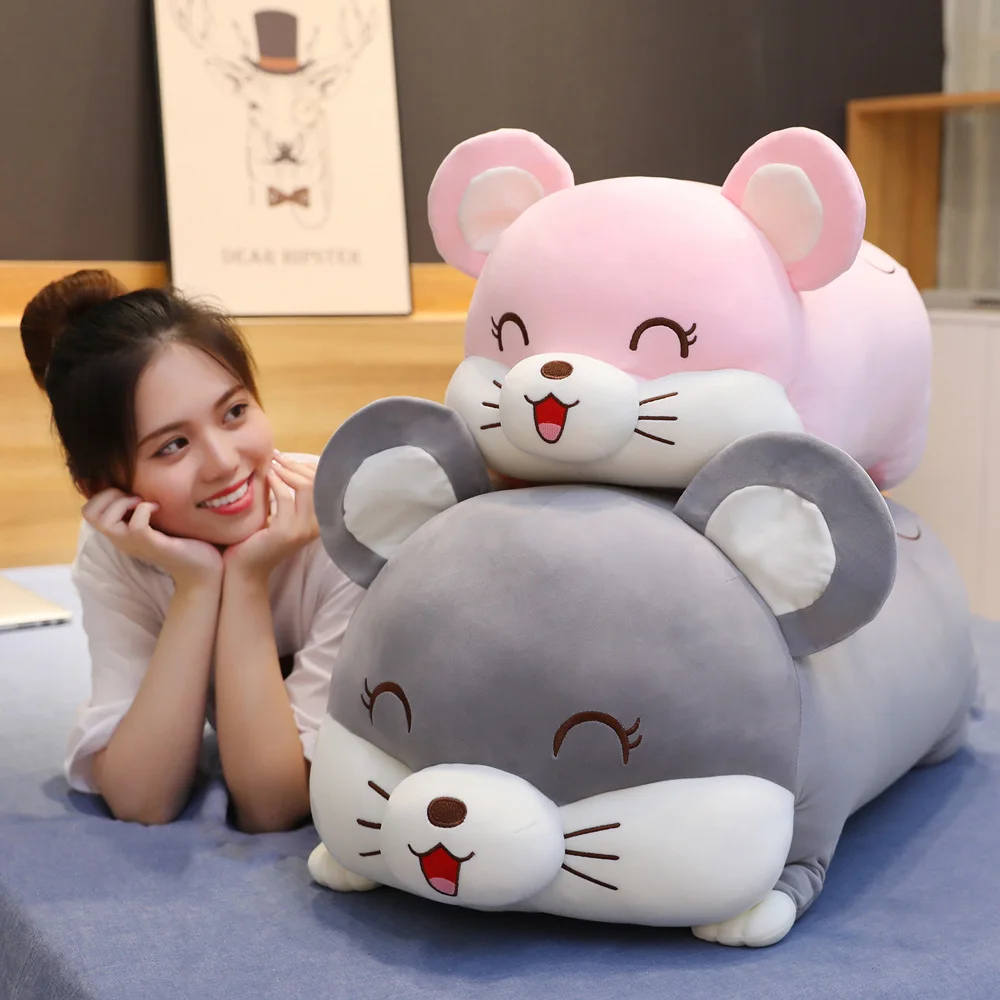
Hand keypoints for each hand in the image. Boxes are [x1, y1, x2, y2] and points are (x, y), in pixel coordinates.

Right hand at [82, 488, 222, 588]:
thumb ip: (141, 509)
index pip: (88, 511)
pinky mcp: (152, 545)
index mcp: (120, 533)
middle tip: (134, 497)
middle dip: (109, 495)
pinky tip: (157, 508)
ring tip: (143, 502)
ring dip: (122, 502)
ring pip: (105, 521)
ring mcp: (135, 544)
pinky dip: (144, 509)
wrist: (202, 568)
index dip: (104, 494)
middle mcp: (122, 540)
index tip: (129, 493)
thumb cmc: (183, 542)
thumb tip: (137, 484)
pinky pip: (136, 526)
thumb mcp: (156, 521)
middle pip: (89, 514)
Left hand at [223, 452, 318, 582]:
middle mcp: (318, 525)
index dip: (308, 467)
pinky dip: (276, 482)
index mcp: (320, 520)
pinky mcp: (288, 531)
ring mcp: (304, 530)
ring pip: (306, 487)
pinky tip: (266, 475)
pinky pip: (286, 498)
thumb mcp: (282, 513)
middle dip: (297, 465)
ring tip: (272, 463)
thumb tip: (287, 460)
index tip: (288, 458)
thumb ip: (291, 494)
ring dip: (287, 471)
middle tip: (278, 456)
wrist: (247, 566)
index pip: (324, 484)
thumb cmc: (261, 538)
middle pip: (318, 483)